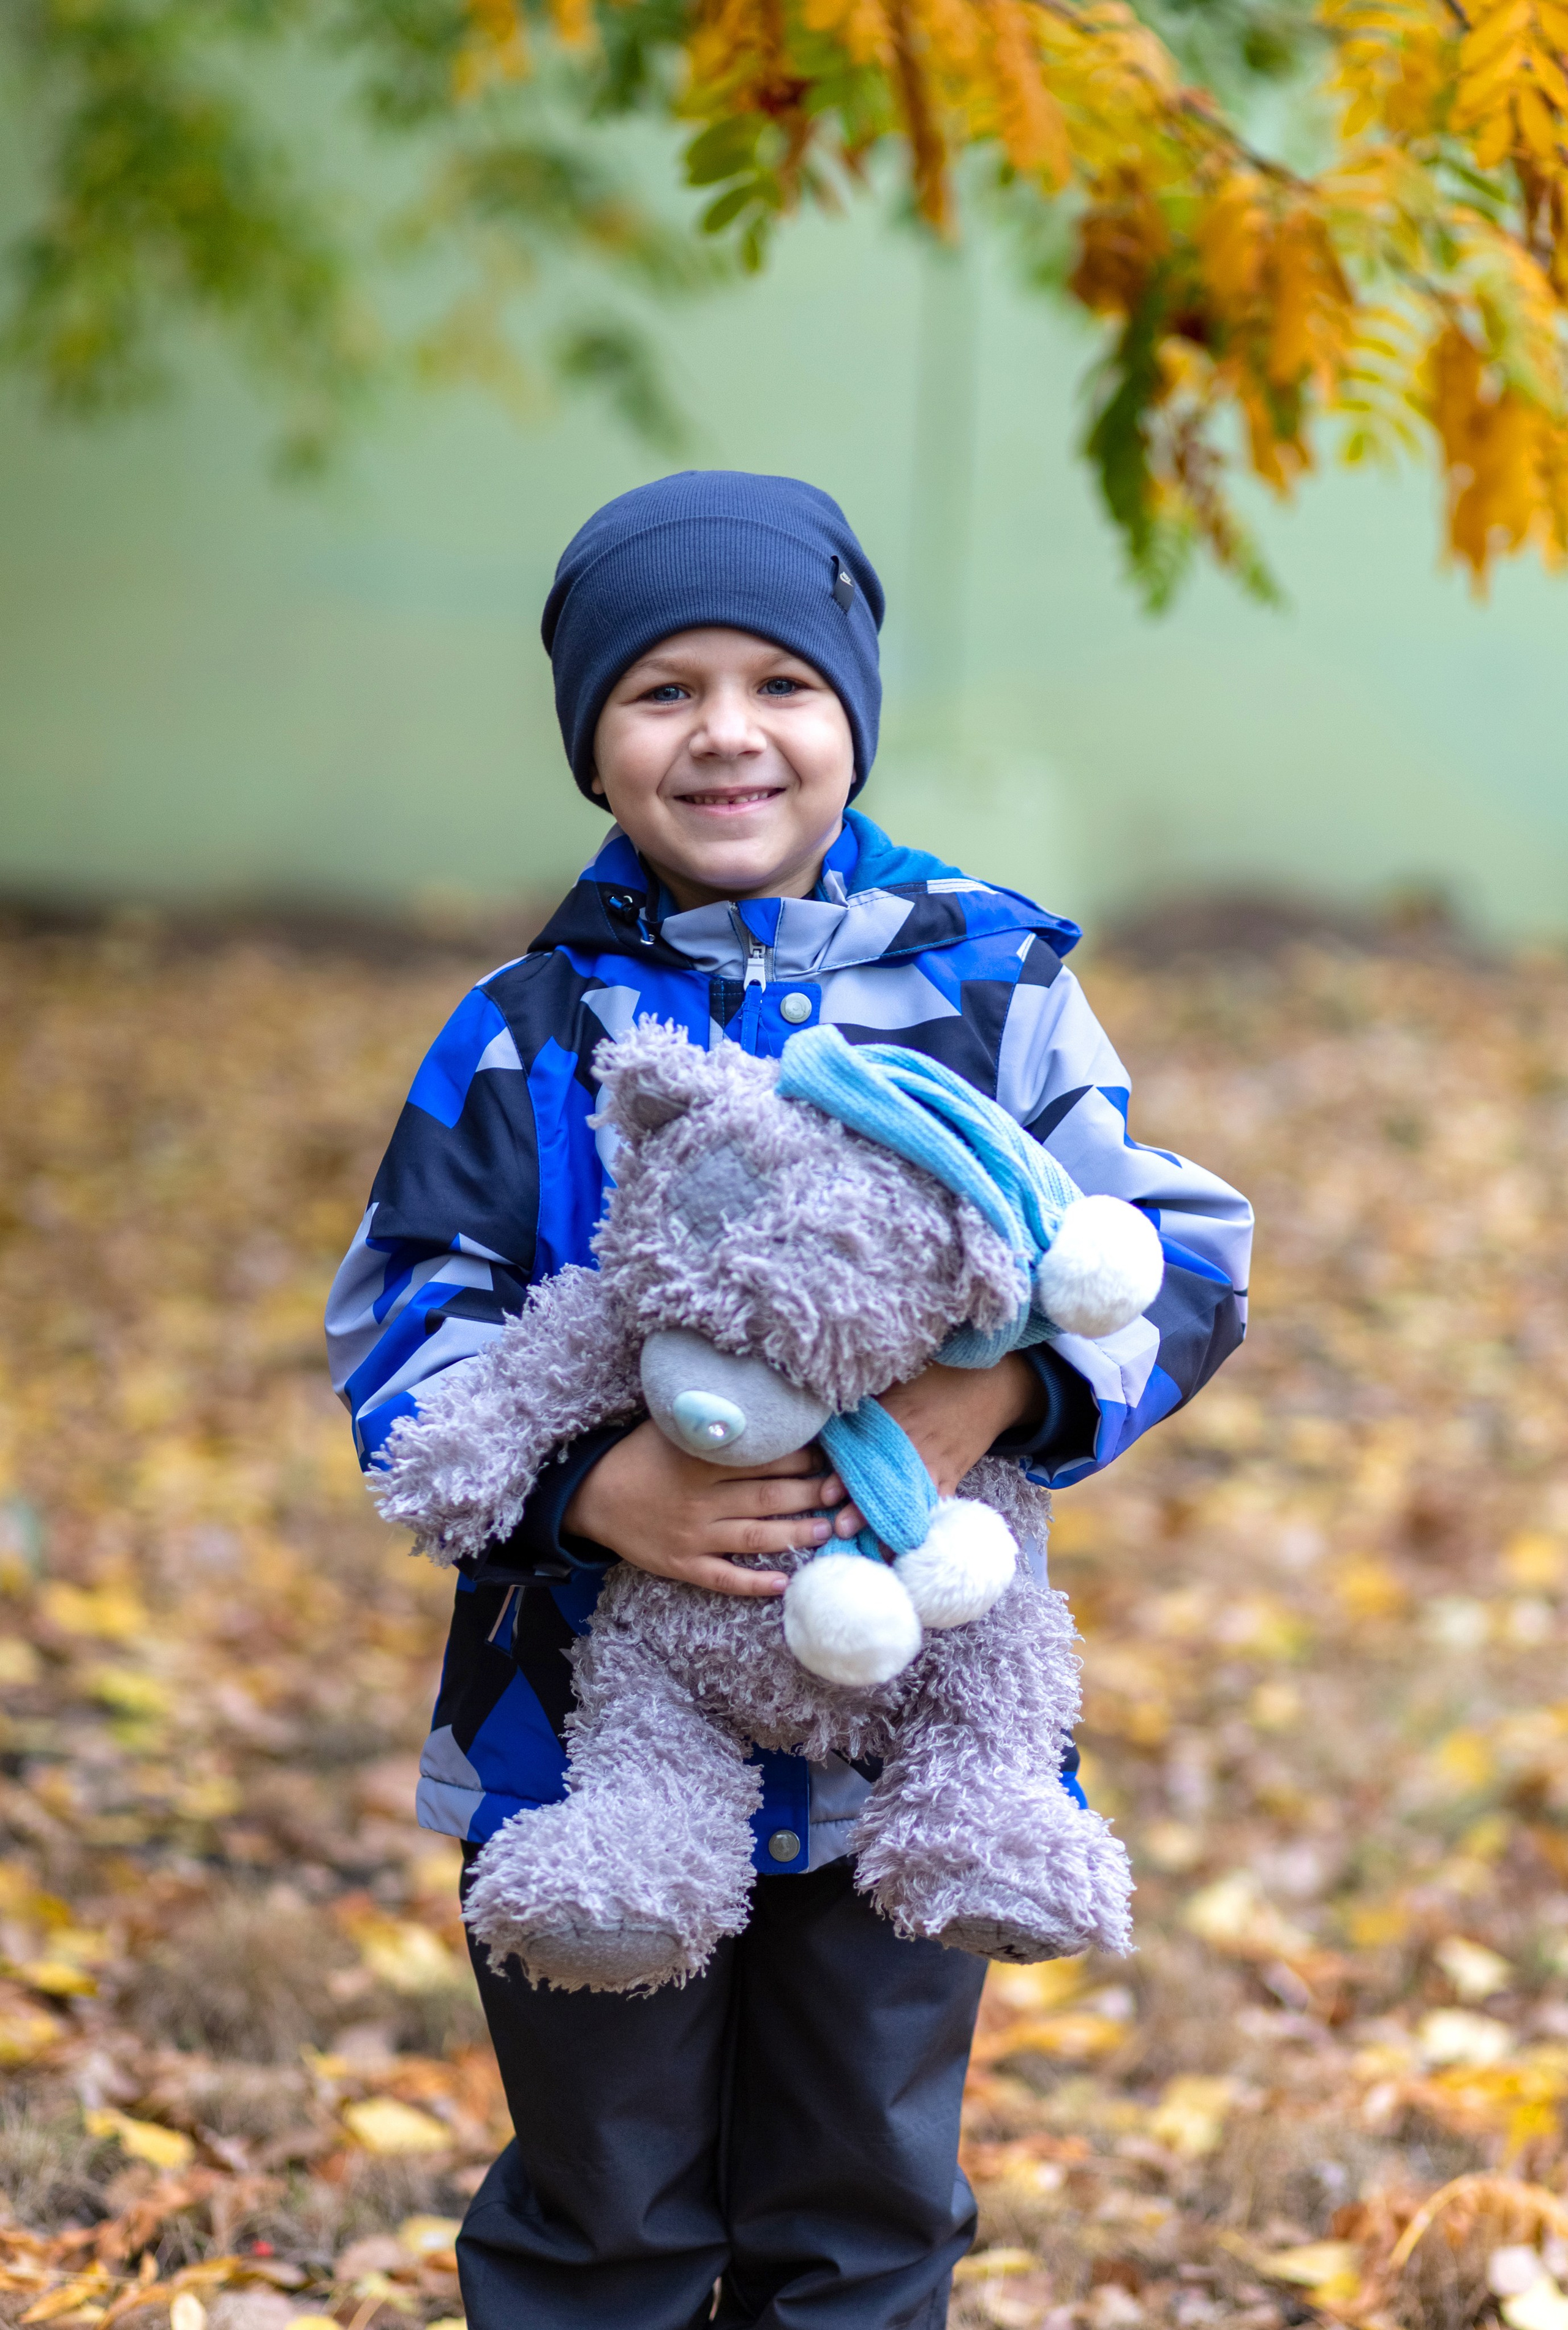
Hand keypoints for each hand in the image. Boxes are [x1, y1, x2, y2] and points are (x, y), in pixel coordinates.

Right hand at [562, 1418, 846, 1596]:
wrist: (592, 1494)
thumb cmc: (640, 1455)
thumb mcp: (672, 1426)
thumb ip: (712, 1421)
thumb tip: (759, 1402)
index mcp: (701, 1461)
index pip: (762, 1460)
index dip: (800, 1459)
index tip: (829, 1457)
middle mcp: (701, 1499)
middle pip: (767, 1498)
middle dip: (810, 1496)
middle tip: (842, 1495)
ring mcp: (692, 1535)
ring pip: (754, 1537)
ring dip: (794, 1535)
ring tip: (828, 1532)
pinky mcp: (682, 1564)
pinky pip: (722, 1578)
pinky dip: (753, 1583)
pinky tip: (783, 1584)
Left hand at [829, 1353, 1043, 1539]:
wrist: (990, 1386)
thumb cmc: (938, 1379)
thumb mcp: (898, 1381)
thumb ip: (867, 1400)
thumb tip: (829, 1402)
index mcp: (896, 1418)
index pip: (866, 1452)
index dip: (844, 1475)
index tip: (826, 1494)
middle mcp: (915, 1446)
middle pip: (885, 1482)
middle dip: (863, 1508)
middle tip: (841, 1528)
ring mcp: (937, 1464)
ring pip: (910, 1499)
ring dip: (891, 1524)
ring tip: (873, 1548)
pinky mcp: (953, 1476)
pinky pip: (937, 1505)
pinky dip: (924, 1525)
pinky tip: (907, 1547)